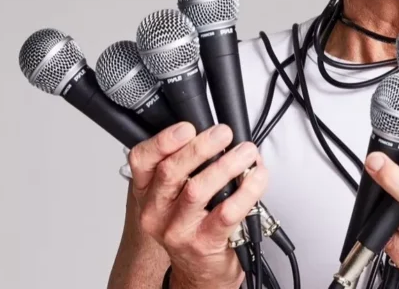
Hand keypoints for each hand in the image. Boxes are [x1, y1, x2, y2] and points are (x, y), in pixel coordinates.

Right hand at [128, 122, 268, 288]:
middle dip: (201, 147)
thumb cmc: (192, 227)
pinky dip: (246, 190)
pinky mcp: (203, 242)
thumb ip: (188, 166)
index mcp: (148, 193)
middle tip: (224, 133)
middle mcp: (156, 212)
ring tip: (246, 152)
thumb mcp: (177, 196)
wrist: (200, 271)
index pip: (142, 160)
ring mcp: (178, 230)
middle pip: (171, 171)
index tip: (187, 127)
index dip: (163, 140)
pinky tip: (256, 178)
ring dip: (227, 165)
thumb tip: (220, 136)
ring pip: (198, 190)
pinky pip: (226, 212)